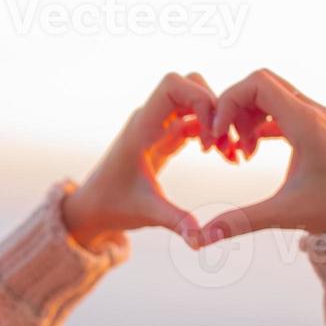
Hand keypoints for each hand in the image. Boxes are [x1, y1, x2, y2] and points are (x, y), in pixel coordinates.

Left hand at [62, 73, 213, 249]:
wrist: (93, 208)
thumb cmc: (113, 206)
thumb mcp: (146, 213)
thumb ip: (175, 221)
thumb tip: (200, 240)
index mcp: (142, 127)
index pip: (172, 85)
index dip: (199, 98)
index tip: (212, 134)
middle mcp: (151, 119)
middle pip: (190, 85)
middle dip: (215, 109)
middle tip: (226, 145)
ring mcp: (159, 126)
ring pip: (197, 101)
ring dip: (218, 122)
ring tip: (231, 154)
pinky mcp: (166, 137)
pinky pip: (197, 121)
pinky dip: (214, 133)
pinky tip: (227, 157)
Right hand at [198, 69, 325, 242]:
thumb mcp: (285, 213)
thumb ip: (241, 221)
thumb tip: (203, 238)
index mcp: (306, 122)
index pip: (257, 84)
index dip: (228, 102)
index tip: (218, 134)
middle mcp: (313, 112)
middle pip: (261, 84)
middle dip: (235, 109)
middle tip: (225, 142)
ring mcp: (318, 118)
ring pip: (271, 97)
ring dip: (247, 118)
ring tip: (241, 153)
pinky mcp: (318, 129)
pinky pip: (281, 112)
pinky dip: (260, 125)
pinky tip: (252, 154)